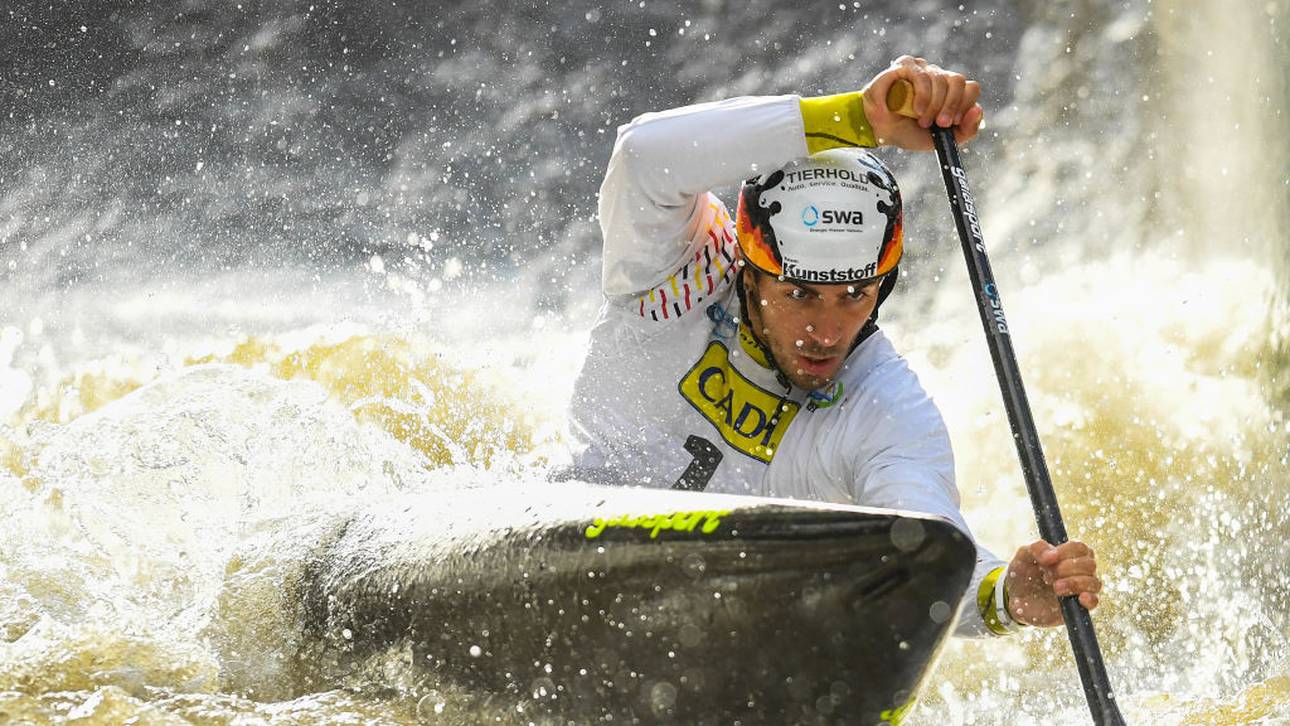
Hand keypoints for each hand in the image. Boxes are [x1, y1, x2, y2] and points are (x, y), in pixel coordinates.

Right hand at [861, 55, 983, 149]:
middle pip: (958, 81)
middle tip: (940, 123)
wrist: (881, 132)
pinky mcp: (904, 66)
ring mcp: (922, 69)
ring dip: (933, 105)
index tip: (952, 123)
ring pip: (941, 79)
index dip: (965, 105)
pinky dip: (922, 95)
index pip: (970, 88)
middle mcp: (938, 76)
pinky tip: (915, 109)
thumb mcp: (942, 140)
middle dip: (951, 106)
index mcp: (950, 91)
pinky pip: (922, 75)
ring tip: (921, 120)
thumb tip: (977, 109)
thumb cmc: (909, 133)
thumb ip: (966, 131)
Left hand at [1005, 539, 1101, 626]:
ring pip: (1094, 582)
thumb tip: (1053, 554)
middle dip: (1068, 568)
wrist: (1015, 598)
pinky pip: (1094, 602)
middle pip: (1089, 564)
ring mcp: (1080, 589)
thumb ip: (1036, 548)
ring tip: (1055, 587)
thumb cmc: (1023, 573)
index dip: (1067, 552)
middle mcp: (1079, 571)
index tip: (1050, 559)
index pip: (1080, 548)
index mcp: (1068, 554)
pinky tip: (1080, 598)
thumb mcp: (1023, 556)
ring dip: (1075, 583)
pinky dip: (1090, 599)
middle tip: (1048, 575)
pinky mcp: (1078, 606)